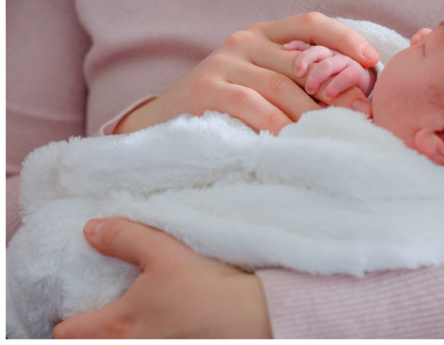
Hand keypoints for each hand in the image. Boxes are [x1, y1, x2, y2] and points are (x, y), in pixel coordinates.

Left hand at [52, 218, 270, 338]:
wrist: (258, 317)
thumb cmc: (209, 288)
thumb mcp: (166, 252)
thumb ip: (125, 238)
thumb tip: (91, 230)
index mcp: (117, 326)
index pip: (64, 334)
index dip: (65, 319)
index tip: (78, 307)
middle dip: (93, 333)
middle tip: (107, 314)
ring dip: (125, 336)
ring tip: (141, 322)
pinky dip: (154, 338)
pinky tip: (171, 329)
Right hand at [115, 12, 377, 134]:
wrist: (160, 124)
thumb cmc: (228, 110)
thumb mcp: (264, 86)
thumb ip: (300, 83)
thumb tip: (358, 102)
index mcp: (265, 35)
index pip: (310, 23)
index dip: (344, 38)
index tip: (373, 61)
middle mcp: (244, 40)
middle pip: (302, 63)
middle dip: (336, 92)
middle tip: (362, 118)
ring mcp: (222, 61)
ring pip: (280, 86)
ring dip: (311, 115)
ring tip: (333, 136)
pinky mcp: (204, 88)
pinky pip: (250, 104)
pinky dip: (275, 124)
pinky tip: (291, 142)